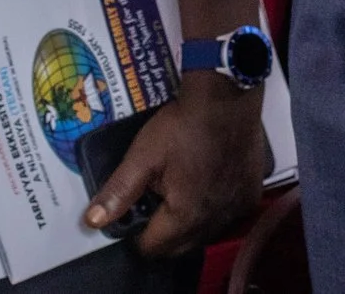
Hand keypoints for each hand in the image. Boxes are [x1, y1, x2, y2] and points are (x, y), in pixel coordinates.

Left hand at [82, 72, 267, 255]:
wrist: (227, 96)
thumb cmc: (183, 125)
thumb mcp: (144, 154)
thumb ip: (119, 190)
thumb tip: (93, 221)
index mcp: (185, 216)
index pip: (153, 248)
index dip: (136, 235)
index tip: (131, 214)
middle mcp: (214, 222)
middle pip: (180, 247)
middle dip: (162, 233)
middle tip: (152, 201)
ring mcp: (237, 210)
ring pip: (205, 234)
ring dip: (189, 224)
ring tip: (178, 192)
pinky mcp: (251, 196)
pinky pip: (226, 217)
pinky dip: (212, 211)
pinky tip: (205, 186)